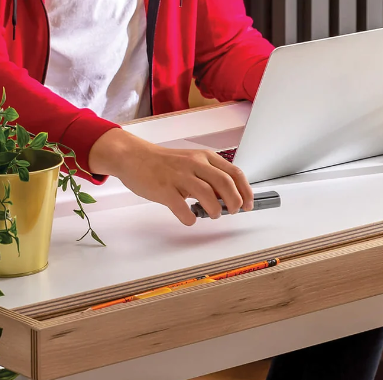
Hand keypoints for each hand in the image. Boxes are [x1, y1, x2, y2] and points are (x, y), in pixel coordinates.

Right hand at [88, 128, 253, 225]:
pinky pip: (182, 208)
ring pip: (207, 196)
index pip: (234, 173)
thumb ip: (209, 176)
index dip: (246, 191)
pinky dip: (190, 218)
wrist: (133, 157)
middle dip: (234, 202)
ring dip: (214, 210)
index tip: (249, 204)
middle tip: (233, 212)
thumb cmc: (164, 163)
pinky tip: (189, 219)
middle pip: (224, 184)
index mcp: (204, 157)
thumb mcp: (191, 162)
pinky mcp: (164, 189)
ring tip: (212, 215)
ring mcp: (178, 176)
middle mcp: (194, 164)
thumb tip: (228, 197)